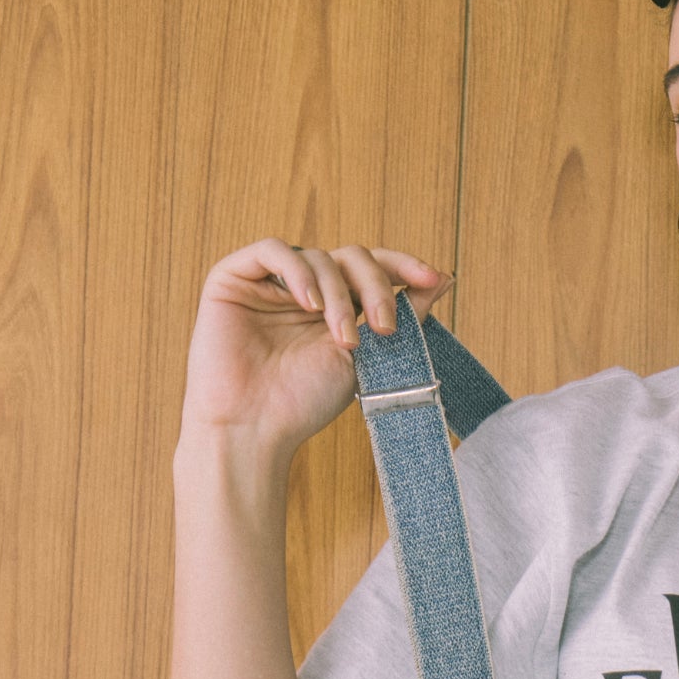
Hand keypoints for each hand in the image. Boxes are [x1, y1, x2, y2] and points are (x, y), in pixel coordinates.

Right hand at [180, 238, 453, 453]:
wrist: (253, 428)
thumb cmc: (305, 402)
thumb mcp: (369, 356)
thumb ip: (404, 315)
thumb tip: (445, 278)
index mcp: (335, 305)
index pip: (372, 268)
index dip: (403, 267)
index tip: (433, 279)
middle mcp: (304, 289)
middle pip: (351, 257)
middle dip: (375, 287)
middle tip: (384, 327)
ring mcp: (269, 283)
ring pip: (318, 256)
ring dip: (338, 295)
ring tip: (342, 338)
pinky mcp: (233, 278)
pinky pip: (272, 250)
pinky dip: (298, 271)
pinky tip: (307, 304)